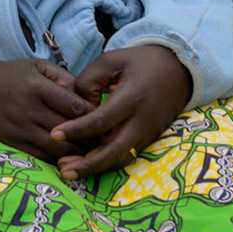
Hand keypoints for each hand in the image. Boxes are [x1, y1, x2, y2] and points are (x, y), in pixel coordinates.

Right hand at [0, 40, 95, 162]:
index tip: (106, 120)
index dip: (95, 117)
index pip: (76, 108)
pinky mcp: (10, 143)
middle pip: (71, 133)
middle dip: (91, 140)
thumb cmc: (6, 74)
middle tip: (106, 143)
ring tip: (90, 154)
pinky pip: (40, 157)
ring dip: (77, 155)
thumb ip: (63, 78)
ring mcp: (19, 129)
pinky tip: (68, 159)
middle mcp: (29, 110)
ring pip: (58, 151)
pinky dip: (57, 160)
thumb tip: (88, 97)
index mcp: (38, 88)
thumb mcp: (35, 66)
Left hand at [50, 45, 191, 180]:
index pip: (101, 121)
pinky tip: (86, 163)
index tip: (54, 134)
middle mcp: (142, 121)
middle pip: (114, 150)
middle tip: (63, 171)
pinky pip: (128, 155)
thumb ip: (89, 81)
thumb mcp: (111, 60)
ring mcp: (148, 133)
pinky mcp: (149, 139)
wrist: (179, 70)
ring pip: (122, 158)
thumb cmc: (140, 63)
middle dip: (88, 164)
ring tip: (69, 171)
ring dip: (96, 168)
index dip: (76, 130)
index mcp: (132, 99)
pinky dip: (107, 162)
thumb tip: (78, 108)